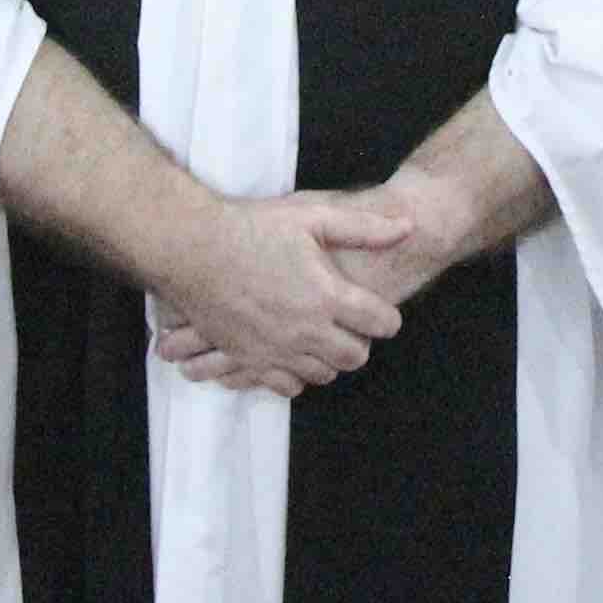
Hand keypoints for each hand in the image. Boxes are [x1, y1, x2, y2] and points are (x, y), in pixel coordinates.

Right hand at [149, 191, 413, 398]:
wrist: (193, 249)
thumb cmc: (252, 229)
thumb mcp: (311, 215)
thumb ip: (363, 227)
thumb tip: (409, 226)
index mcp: (327, 296)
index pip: (381, 323)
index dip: (387, 318)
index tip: (380, 310)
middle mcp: (307, 330)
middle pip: (355, 357)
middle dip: (360, 342)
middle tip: (350, 323)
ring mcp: (277, 350)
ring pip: (323, 374)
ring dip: (329, 358)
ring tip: (321, 334)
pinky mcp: (250, 359)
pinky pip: (286, 386)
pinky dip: (296, 375)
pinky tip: (293, 352)